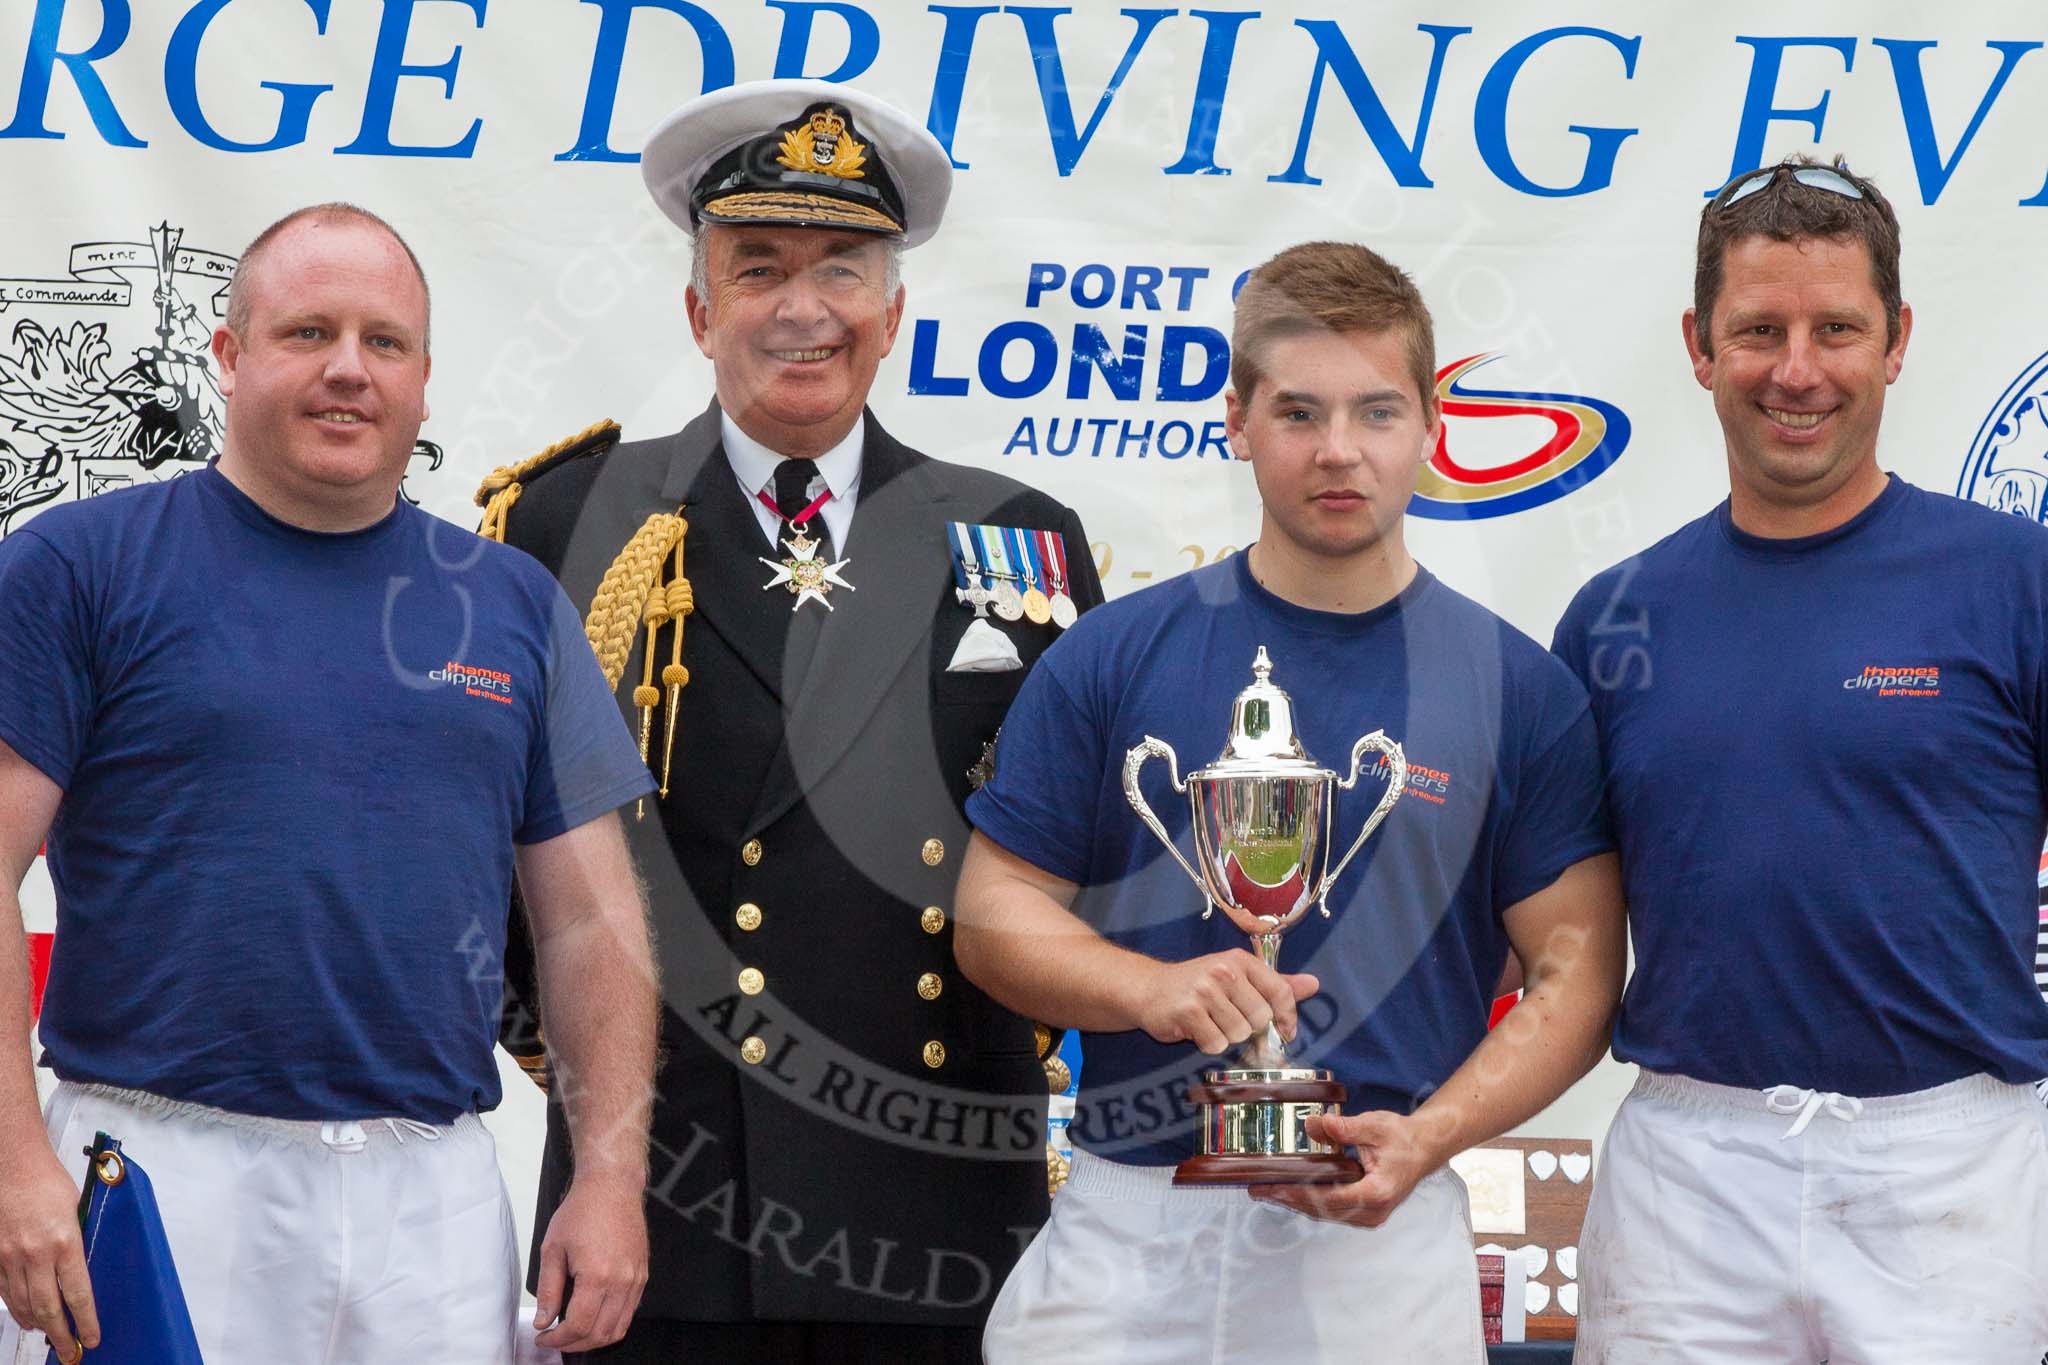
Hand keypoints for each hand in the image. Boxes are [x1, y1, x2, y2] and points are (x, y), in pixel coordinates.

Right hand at [0, 1146, 96, 1361]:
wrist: (12, 1166)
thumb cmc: (48, 1182)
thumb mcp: (77, 1210)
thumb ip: (77, 1243)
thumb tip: (83, 1271)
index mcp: (64, 1242)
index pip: (78, 1294)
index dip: (86, 1321)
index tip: (93, 1338)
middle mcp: (35, 1255)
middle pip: (48, 1308)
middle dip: (61, 1335)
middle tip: (71, 1352)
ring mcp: (10, 1258)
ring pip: (23, 1305)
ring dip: (38, 1325)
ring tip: (51, 1336)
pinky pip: (4, 1292)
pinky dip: (16, 1308)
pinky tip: (26, 1316)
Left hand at [532, 1174, 647, 1351]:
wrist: (612, 1186)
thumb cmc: (582, 1210)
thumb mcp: (553, 1248)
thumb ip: (548, 1289)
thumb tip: (544, 1320)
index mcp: (598, 1276)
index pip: (579, 1326)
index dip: (558, 1340)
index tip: (544, 1337)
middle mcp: (622, 1281)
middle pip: (601, 1334)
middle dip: (574, 1344)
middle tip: (555, 1339)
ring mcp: (636, 1279)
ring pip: (619, 1328)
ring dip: (595, 1339)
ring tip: (573, 1334)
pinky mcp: (642, 1274)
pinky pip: (630, 1311)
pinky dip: (612, 1323)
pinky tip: (594, 1317)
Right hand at [1130, 950, 1317, 1053]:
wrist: (1149, 989)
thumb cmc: (1198, 984)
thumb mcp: (1237, 976)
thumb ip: (1275, 983)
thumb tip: (1314, 984)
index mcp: (1241, 960)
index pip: (1281, 991)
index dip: (1287, 1018)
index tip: (1283, 1031)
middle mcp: (1224, 971)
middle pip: (1261, 1018)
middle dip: (1248, 1027)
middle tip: (1227, 1018)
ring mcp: (1205, 990)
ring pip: (1239, 1034)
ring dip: (1226, 1036)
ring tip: (1210, 1022)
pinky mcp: (1188, 1011)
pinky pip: (1216, 1044)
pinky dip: (1208, 1044)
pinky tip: (1197, 1030)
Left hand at [1248, 1110, 1436, 1227]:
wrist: (1425, 1148)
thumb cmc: (1403, 1137)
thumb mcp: (1375, 1125)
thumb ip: (1345, 1128)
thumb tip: (1314, 1125)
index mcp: (1376, 1193)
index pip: (1327, 1198)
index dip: (1296, 1193)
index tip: (1271, 1187)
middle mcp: (1373, 1212)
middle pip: (1322, 1210)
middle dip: (1288, 1199)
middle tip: (1258, 1189)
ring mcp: (1370, 1216)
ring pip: (1325, 1213)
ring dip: (1296, 1202)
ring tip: (1267, 1190)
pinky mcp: (1365, 1212)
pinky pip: (1332, 1210)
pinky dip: (1310, 1201)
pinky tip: (1291, 1190)